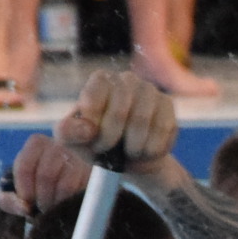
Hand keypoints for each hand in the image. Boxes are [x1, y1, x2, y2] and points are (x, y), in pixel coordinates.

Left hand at [12, 130, 93, 210]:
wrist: (68, 195)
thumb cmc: (38, 192)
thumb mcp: (17, 195)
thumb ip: (7, 200)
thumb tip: (24, 207)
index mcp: (37, 144)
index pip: (24, 166)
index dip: (24, 189)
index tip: (27, 203)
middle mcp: (60, 144)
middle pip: (46, 175)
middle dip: (41, 199)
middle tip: (42, 210)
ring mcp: (80, 158)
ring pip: (65, 186)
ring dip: (56, 204)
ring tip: (55, 209)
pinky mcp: (95, 175)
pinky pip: (81, 193)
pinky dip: (70, 205)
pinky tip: (68, 207)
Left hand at [59, 68, 179, 174]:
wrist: (130, 159)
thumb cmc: (97, 144)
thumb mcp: (73, 142)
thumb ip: (68, 133)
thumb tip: (88, 129)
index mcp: (100, 80)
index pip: (95, 98)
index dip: (94, 126)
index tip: (93, 141)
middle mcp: (127, 79)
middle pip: (119, 112)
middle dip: (111, 139)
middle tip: (109, 149)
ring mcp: (150, 90)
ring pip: (141, 122)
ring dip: (132, 147)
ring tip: (127, 150)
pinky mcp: (168, 105)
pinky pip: (161, 130)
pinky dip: (150, 149)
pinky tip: (145, 149)